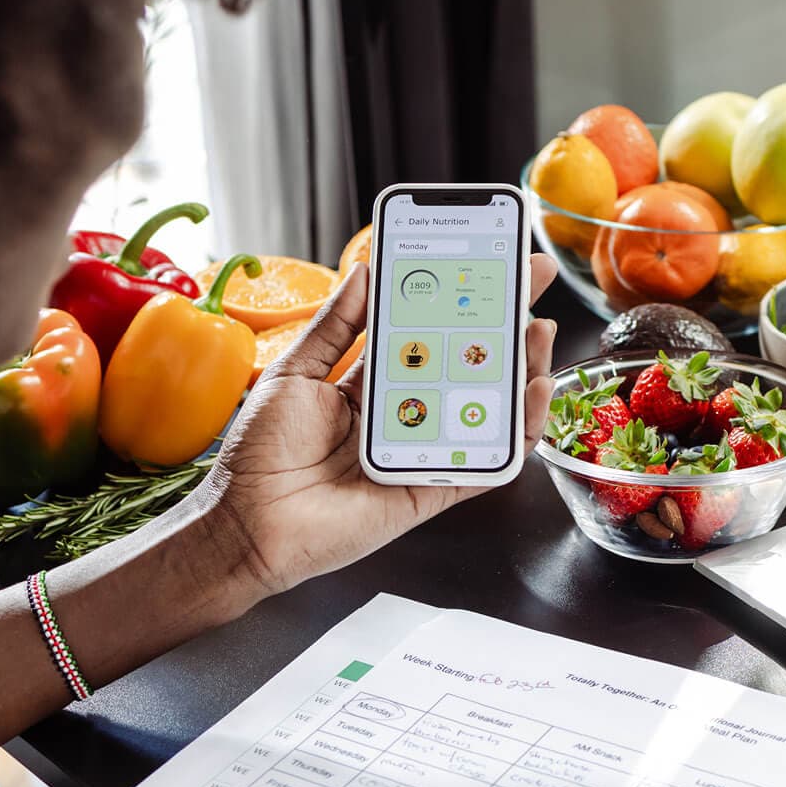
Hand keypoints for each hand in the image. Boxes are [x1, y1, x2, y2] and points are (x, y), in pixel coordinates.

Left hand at [199, 256, 558, 600]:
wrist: (248, 523)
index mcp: (371, 386)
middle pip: (470, 367)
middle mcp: (404, 416)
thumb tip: (366, 271)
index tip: (491, 263)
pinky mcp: (433, 488)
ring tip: (538, 331)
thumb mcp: (295, 371)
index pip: (430, 335)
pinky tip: (533, 394)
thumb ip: (337, 326)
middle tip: (534, 281)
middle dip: (505, 325)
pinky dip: (517, 431)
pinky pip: (487, 460)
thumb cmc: (259, 454)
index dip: (461, 301)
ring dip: (522, 371)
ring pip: (487, 410)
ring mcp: (423, 452)